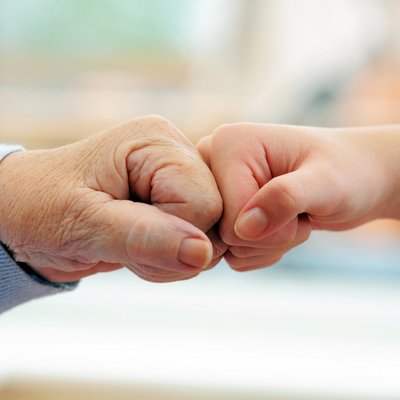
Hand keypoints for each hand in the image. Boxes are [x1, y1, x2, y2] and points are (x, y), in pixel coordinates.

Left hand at [0, 116, 223, 282]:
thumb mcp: (82, 223)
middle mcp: (175, 154)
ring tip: (126, 242)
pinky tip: (138, 245)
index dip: (170, 235)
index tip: (124, 235)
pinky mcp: (174, 201)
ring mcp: (177, 178)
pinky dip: (169, 258)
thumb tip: (202, 253)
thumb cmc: (40, 206)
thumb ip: (144, 237)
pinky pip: (198, 242)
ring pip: (211, 236)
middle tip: (123, 242)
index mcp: (156, 142)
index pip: (205, 203)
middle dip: (171, 249)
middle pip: (216, 219)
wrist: (23, 212)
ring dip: (168, 257)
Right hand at [198, 123, 398, 270]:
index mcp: (227, 143)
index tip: (300, 206)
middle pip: (223, 235)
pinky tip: (281, 225)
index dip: (270, 227)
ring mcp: (218, 191)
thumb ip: (286, 198)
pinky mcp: (226, 211)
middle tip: (296, 211)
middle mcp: (213, 165)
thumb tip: (243, 228)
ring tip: (292, 215)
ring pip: (230, 250)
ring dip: (269, 245)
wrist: (356, 177)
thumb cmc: (346, 171)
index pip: (228, 215)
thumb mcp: (325, 182)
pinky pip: (233, 254)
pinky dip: (263, 251)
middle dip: (269, 237)